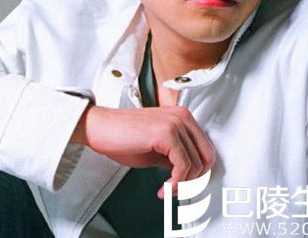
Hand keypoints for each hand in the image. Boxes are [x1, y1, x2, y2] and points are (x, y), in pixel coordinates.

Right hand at [72, 104, 215, 198]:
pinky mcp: (166, 133)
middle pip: (207, 157)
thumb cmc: (122, 136)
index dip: (198, 172)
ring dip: (182, 185)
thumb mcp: (157, 148)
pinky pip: (183, 166)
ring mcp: (176, 123)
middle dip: (194, 180)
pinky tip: (164, 187)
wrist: (100, 128)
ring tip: (167, 190)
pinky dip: (175, 183)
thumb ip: (175, 155)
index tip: (186, 184)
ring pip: (196, 164)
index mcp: (182, 117)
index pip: (205, 149)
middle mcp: (182, 117)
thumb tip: (188, 173)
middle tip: (179, 190)